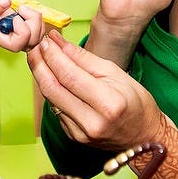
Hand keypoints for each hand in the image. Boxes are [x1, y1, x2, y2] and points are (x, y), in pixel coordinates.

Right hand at [0, 0, 43, 51]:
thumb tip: (8, 2)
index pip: (21, 43)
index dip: (25, 29)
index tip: (17, 13)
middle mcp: (5, 34)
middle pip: (32, 39)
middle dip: (35, 23)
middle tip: (24, 8)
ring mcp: (8, 28)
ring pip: (33, 32)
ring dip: (34, 19)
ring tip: (23, 7)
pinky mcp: (7, 19)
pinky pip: (26, 22)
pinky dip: (29, 14)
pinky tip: (20, 5)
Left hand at [30, 29, 177, 178]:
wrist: (143, 136)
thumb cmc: (135, 101)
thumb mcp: (115, 73)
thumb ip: (84, 59)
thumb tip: (58, 43)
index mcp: (108, 103)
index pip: (70, 76)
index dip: (53, 57)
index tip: (46, 41)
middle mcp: (92, 122)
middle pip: (53, 89)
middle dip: (39, 65)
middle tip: (34, 48)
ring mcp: (81, 133)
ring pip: (51, 100)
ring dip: (41, 77)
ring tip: (38, 58)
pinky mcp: (74, 137)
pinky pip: (57, 109)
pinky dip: (51, 91)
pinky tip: (50, 77)